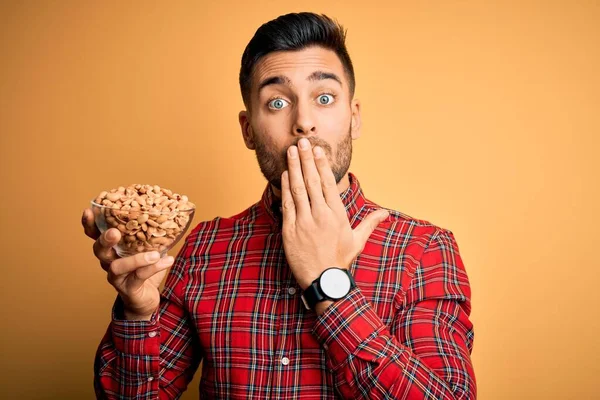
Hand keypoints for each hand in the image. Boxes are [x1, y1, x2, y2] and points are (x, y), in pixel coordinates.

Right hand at [81, 208, 173, 319]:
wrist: (146, 299)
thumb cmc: (144, 269)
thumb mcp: (147, 248)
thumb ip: (151, 233)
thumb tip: (168, 213)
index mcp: (112, 249)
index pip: (95, 235)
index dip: (89, 224)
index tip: (89, 210)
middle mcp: (109, 262)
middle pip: (99, 250)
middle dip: (104, 240)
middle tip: (114, 232)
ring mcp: (117, 277)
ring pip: (117, 267)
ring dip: (135, 259)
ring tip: (154, 254)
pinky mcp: (128, 289)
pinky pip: (139, 277)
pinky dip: (154, 268)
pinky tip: (168, 261)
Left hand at [280, 138, 388, 289]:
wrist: (323, 281)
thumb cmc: (340, 260)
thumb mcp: (357, 240)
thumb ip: (370, 223)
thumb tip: (386, 213)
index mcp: (336, 215)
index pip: (328, 183)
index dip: (322, 164)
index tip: (318, 150)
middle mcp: (320, 215)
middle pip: (312, 181)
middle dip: (306, 159)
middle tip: (302, 141)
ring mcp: (303, 222)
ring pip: (297, 189)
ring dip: (294, 167)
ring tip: (291, 151)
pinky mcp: (289, 230)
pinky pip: (286, 204)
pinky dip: (285, 187)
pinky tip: (285, 174)